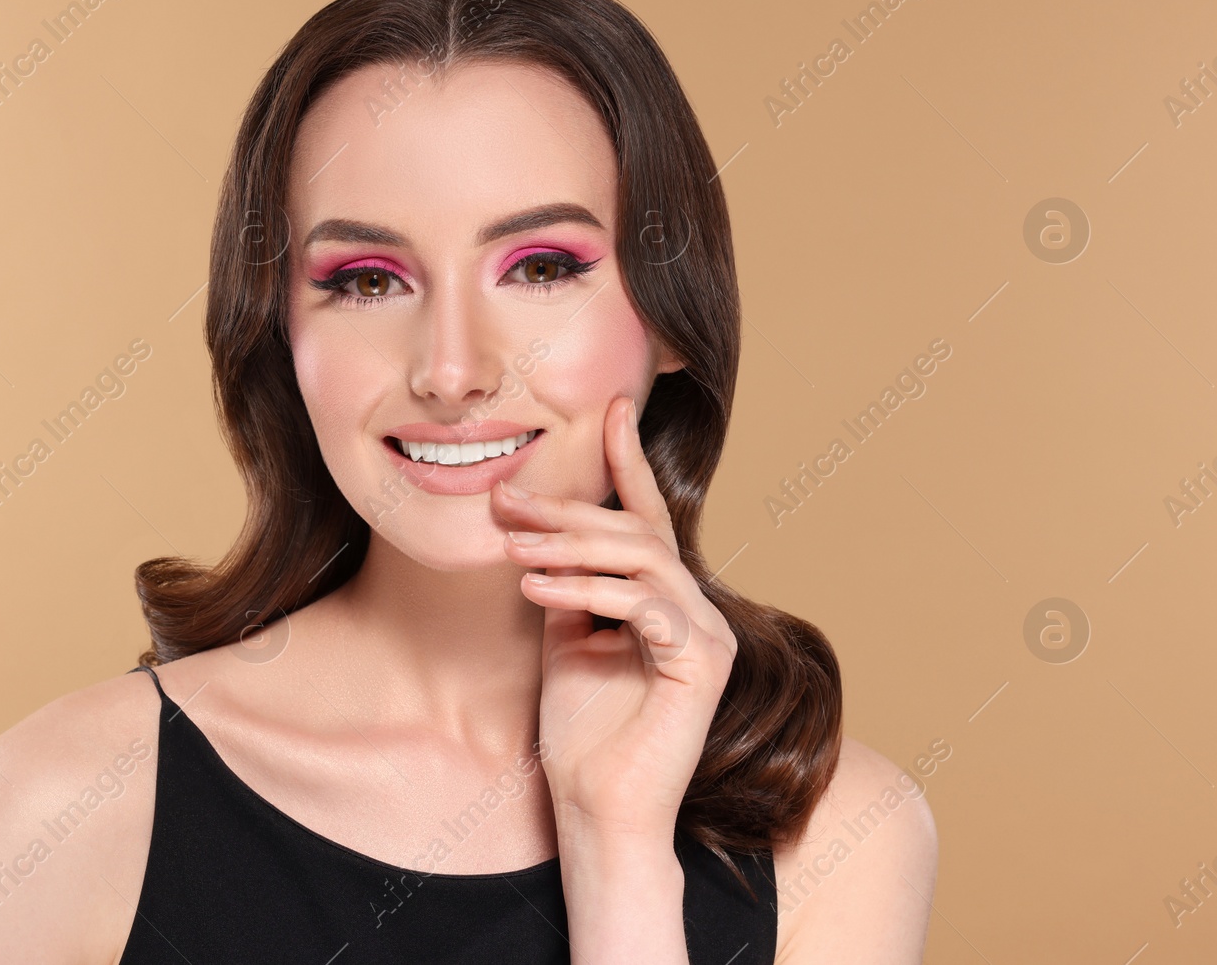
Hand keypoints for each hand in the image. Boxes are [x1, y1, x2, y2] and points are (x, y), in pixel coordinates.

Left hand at [492, 396, 737, 843]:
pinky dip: (584, 593)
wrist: (596, 808)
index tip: (612, 409)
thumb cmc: (582, 732)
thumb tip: (540, 534)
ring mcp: (707, 635)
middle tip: (509, 500)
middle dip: (568, 512)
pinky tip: (534, 591)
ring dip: (569, 548)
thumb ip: (569, 586)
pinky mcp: (702, 664)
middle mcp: (696, 610)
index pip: (647, 519)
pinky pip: (641, 606)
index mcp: (665, 601)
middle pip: (636, 533)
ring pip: (640, 560)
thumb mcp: (566, 639)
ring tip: (512, 550)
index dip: (629, 463)